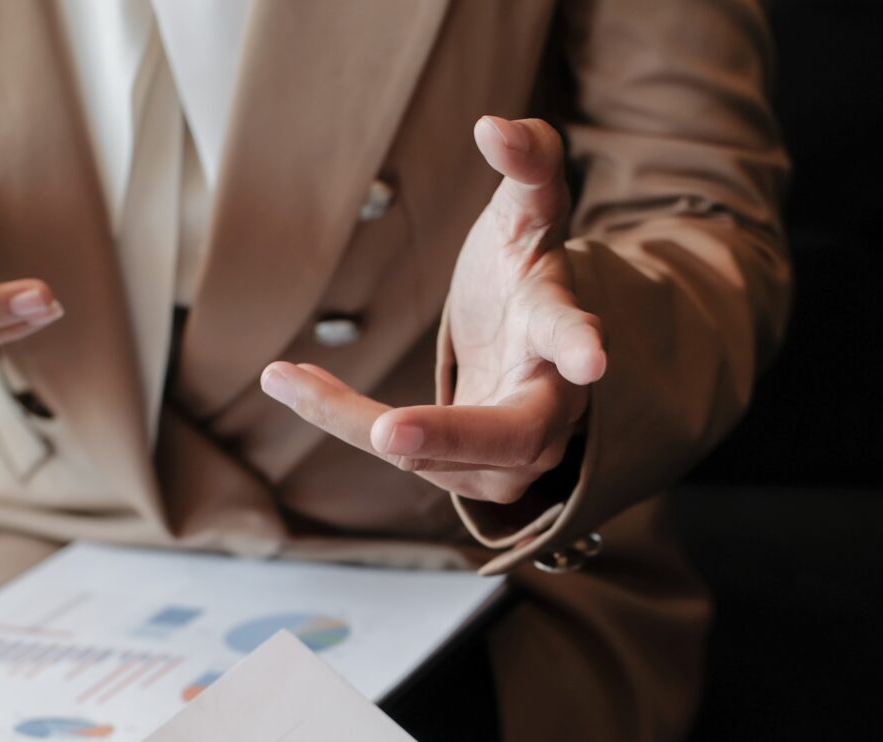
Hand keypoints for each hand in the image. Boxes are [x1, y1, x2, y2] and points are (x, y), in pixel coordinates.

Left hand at [260, 116, 604, 504]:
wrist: (527, 351)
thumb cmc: (525, 275)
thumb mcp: (527, 214)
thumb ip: (529, 163)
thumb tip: (495, 126)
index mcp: (561, 336)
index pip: (574, 339)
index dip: (581, 346)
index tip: (593, 360)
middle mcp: (548, 407)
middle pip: (514, 435)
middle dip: (452, 436)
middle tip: (391, 436)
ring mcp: (510, 455)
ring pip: (433, 456)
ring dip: (355, 421)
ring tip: (289, 379)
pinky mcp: (463, 473)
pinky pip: (397, 451)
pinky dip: (339, 417)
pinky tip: (288, 380)